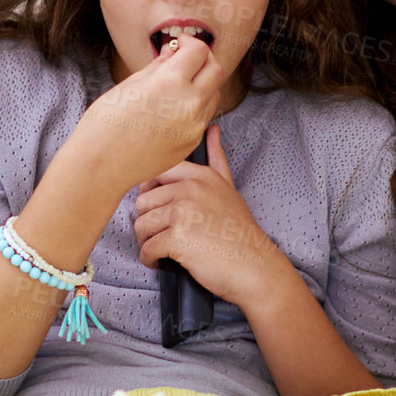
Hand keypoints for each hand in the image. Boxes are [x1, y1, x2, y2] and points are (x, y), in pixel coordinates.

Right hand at [75, 33, 225, 191]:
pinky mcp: (191, 142)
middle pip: (215, 70)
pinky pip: (204, 117)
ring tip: (179, 84)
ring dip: (203, 83)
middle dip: (203, 59)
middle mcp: (188, 104)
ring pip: (214, 94)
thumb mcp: (129, 85)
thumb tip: (173, 51)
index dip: (189, 42)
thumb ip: (158, 66)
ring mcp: (193, 126)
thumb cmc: (105, 123)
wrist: (101, 165)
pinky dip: (196, 106)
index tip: (179, 43)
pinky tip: (174, 107)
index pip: (198, 51)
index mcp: (170, 82)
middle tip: (185, 58)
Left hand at [132, 123, 280, 306]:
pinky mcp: (177, 239)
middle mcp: (190, 190)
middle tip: (162, 235)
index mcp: (200, 176)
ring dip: (147, 242)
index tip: (159, 210)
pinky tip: (162, 262)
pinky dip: (150, 259)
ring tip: (162, 249)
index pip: (156, 173)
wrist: (253, 267)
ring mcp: (183, 213)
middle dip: (148, 222)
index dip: (150, 193)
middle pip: (143, 202)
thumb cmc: (240, 231)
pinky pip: (147, 248)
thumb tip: (213, 128)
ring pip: (142, 225)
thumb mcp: (229, 188)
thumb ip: (217, 159)